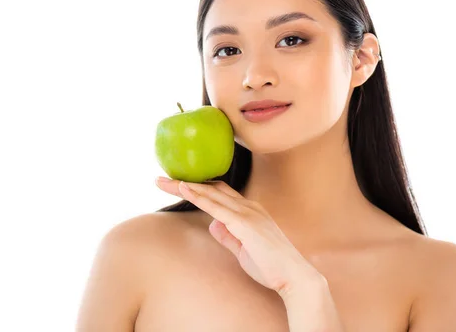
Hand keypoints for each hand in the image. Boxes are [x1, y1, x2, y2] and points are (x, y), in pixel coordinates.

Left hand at [155, 176, 324, 296]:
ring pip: (210, 193)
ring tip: (162, 181)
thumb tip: (213, 225)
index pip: (219, 193)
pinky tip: (183, 188)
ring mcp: (247, 213)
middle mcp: (249, 207)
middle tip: (161, 178)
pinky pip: (216, 206)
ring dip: (185, 185)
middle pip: (211, 188)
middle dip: (185, 182)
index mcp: (250, 211)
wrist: (294, 277)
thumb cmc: (272, 267)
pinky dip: (198, 196)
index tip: (179, 183)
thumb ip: (228, 236)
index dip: (199, 186)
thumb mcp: (244, 250)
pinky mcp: (244, 224)